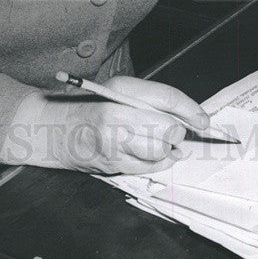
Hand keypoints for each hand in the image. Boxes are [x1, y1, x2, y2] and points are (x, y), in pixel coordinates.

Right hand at [0, 76, 209, 175]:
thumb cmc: (90, 106)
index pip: (166, 98)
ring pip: (160, 152)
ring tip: (158, 143)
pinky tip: (147, 154)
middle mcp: (116, 115)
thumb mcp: (120, 90)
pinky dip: (156, 163)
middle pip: (167, 129)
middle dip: (176, 133)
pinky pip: (149, 168)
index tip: (203, 120)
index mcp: (120, 90)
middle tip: (173, 132)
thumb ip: (152, 100)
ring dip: (166, 150)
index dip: (190, 110)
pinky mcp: (112, 165)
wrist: (54, 130)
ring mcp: (113, 143)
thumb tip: (188, 118)